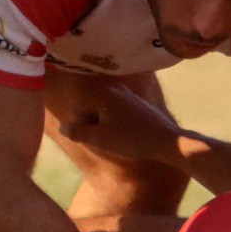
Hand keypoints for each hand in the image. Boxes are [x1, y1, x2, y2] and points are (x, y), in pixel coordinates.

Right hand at [54, 79, 181, 165]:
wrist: (169, 142)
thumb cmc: (132, 140)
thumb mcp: (100, 139)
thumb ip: (77, 132)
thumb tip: (61, 127)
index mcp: (103, 94)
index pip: (78, 111)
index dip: (82, 129)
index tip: (96, 140)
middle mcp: (115, 89)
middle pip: (91, 109)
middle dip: (94, 126)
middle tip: (106, 141)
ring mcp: (129, 95)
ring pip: (104, 112)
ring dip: (106, 126)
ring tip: (118, 140)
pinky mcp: (139, 104)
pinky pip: (118, 113)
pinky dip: (118, 124)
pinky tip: (129, 136)